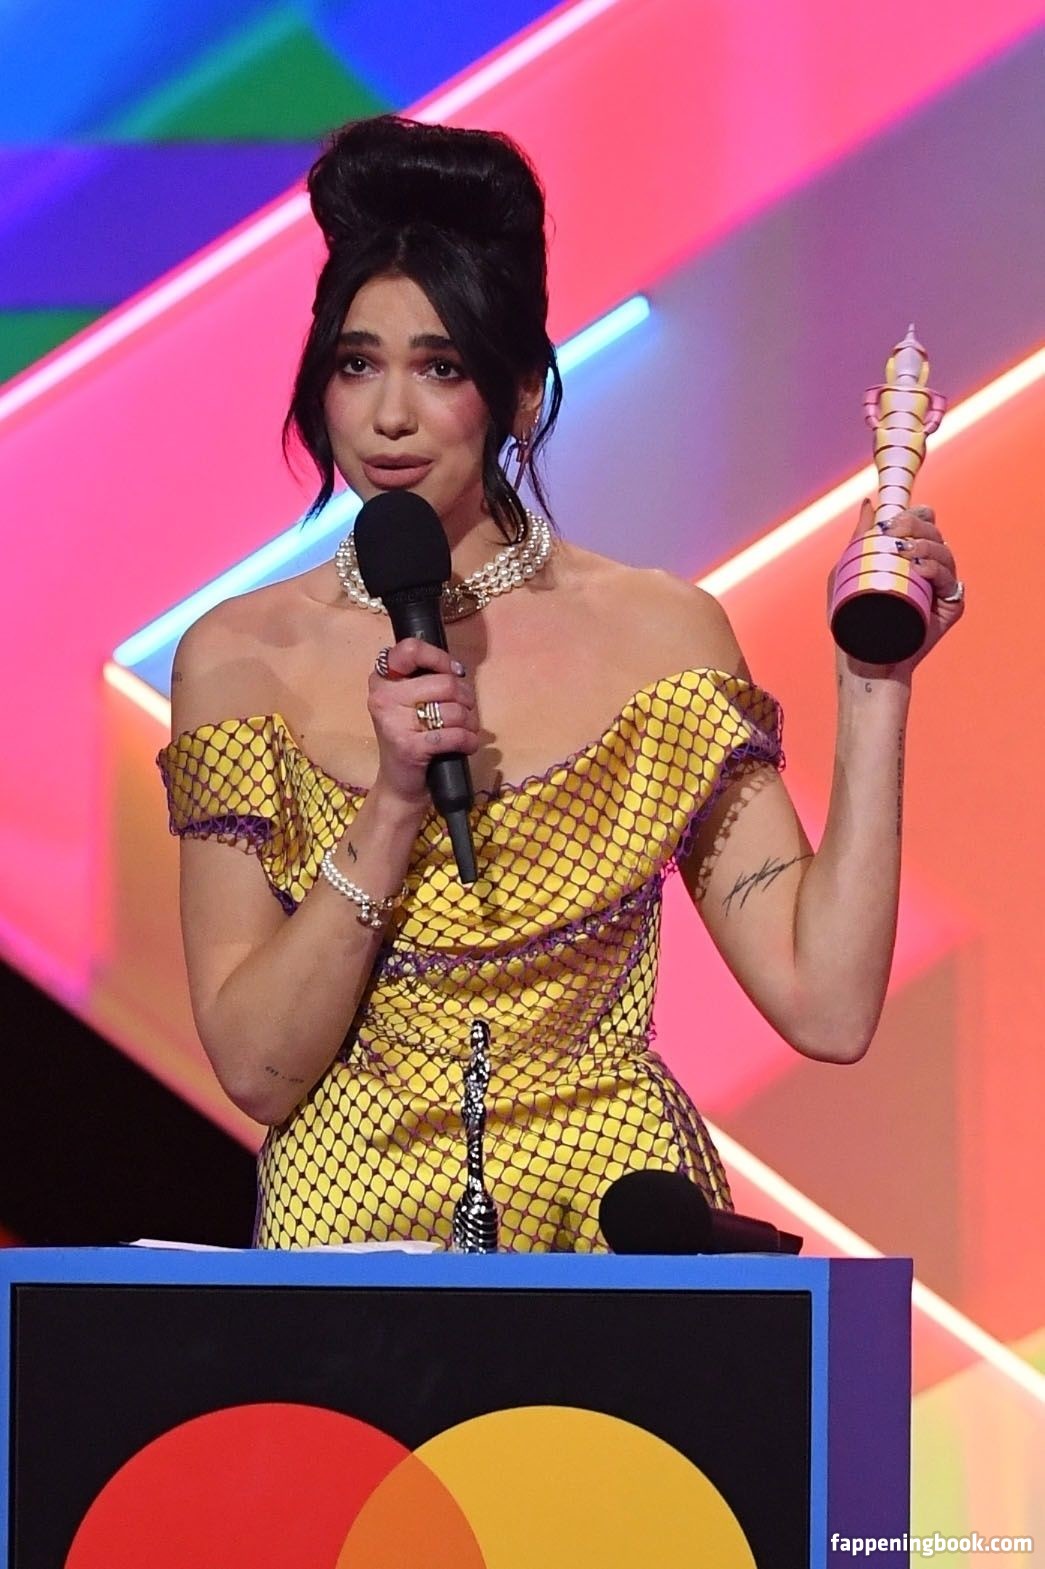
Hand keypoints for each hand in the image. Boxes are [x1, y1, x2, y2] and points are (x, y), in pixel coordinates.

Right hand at [367, 637, 479, 805]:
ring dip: (470, 722)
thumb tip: (458, 670)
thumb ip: (426, 679)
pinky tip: (467, 745)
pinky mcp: (408, 747)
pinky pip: (453, 735)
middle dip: (466, 698)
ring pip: (454, 710)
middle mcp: (382, 697)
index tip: (454, 672)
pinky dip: (469, 741)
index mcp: (382, 679)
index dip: (440, 658)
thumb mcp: (410, 702)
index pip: (411, 649)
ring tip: (465, 730)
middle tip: (465, 712)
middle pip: (445, 683)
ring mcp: (393, 722)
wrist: (400, 784)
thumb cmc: (411, 737)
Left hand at [832, 498, 964, 680]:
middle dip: (915, 525)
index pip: (924, 525)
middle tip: (891, 533)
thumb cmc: (852, 619)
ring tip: (902, 552)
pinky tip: (919, 569)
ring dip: (925, 545)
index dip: (915, 514)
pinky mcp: (950, 608)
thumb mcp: (847, 572)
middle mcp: (928, 570)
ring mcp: (940, 589)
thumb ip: (859, 537)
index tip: (891, 518)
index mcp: (910, 558)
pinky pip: (951, 582)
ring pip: (945, 554)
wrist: (862, 659)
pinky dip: (937, 571)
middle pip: (935, 534)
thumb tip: (868, 503)